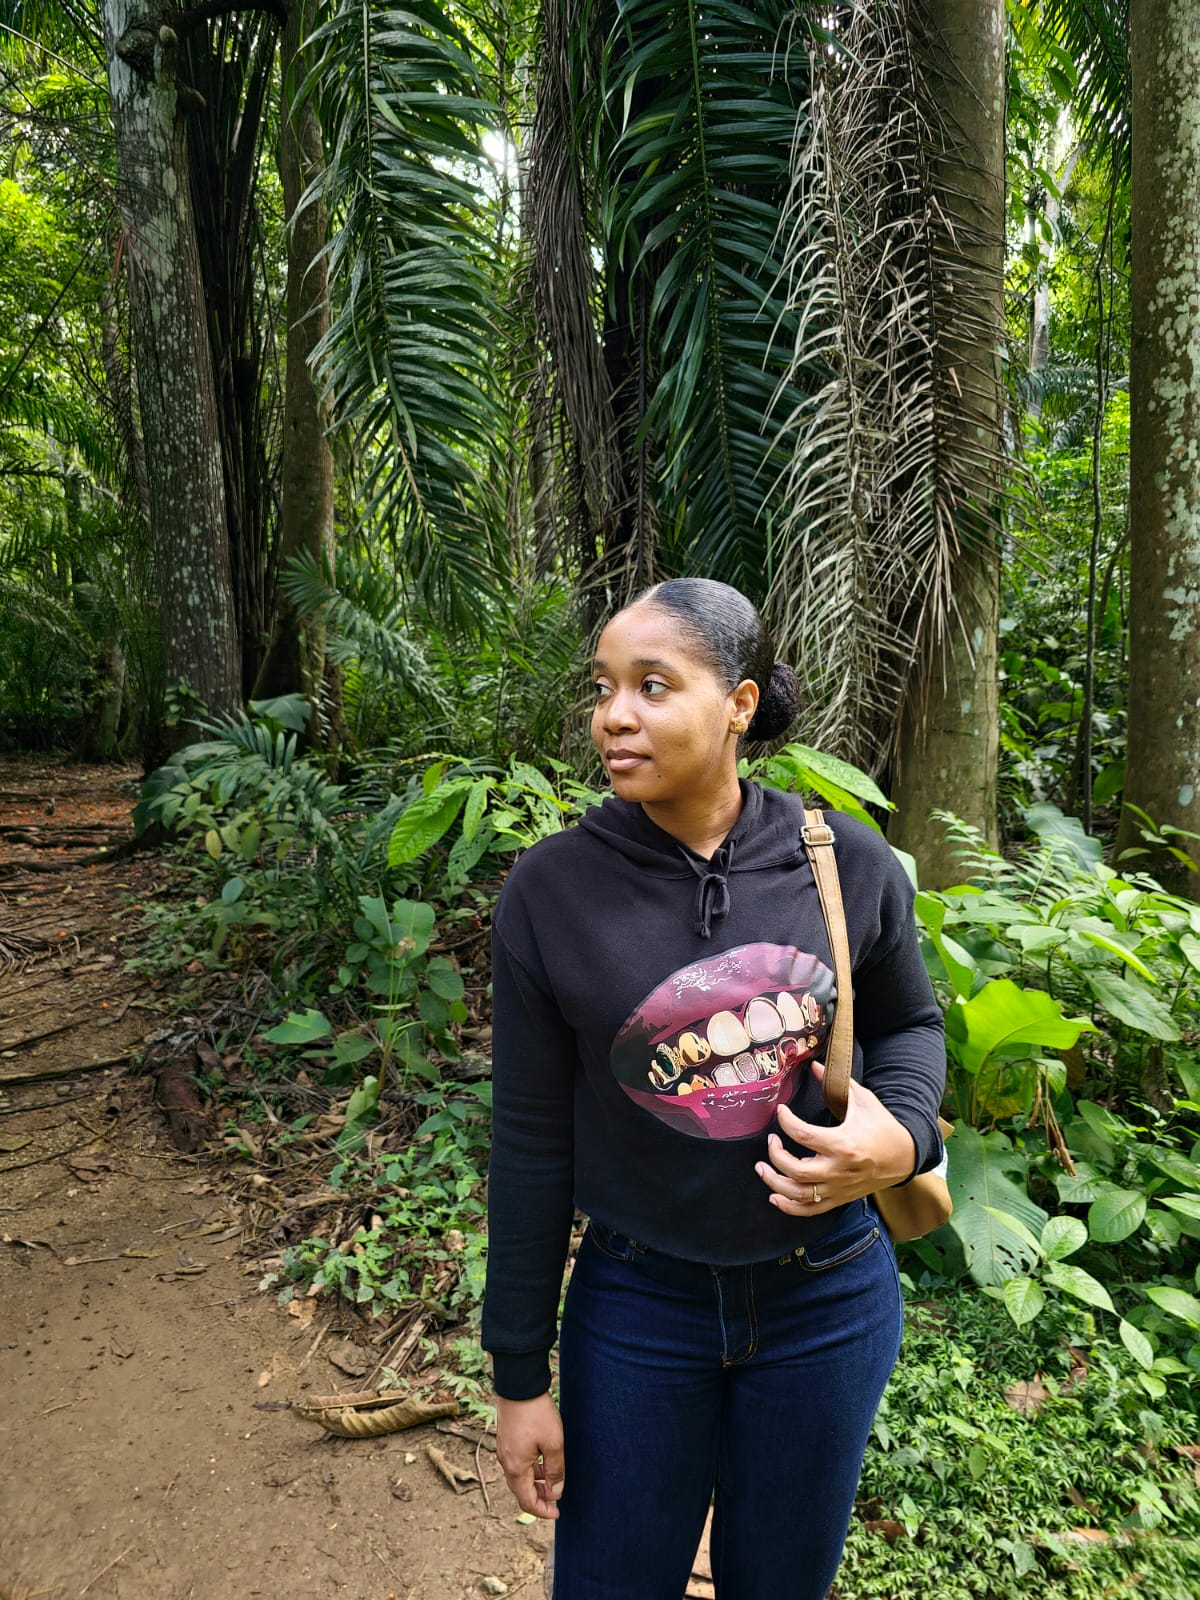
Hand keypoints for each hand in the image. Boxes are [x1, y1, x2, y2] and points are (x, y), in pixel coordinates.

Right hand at [495, 1392, 564, 1518]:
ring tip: (553, 1483)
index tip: (557, 1513)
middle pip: (521, 1491)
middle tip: (556, 1502)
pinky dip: (530, 1471)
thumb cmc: (537, 1413)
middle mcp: (506, 1462)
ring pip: (519, 1477)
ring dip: (535, 1484)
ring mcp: (504, 1450)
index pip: (527, 1501)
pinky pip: (517, 1464)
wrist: (519, 1385)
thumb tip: (555, 1492)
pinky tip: (543, 1464)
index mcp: (516, 1468)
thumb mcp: (554, 1443)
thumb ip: (555, 1471)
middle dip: (539, 1499)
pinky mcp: (506, 1439)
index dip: (542, 1511)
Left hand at [754, 1061, 915, 1216]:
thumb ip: (836, 1083)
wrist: (905, 1156)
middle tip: (771, 1140)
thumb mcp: (863, 1100)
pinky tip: (775, 1196)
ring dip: (774, 1183)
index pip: (803, 1134)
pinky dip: (789, 1207)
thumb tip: (813, 1064)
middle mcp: (839, 1169)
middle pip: (796, 1170)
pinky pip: (811, 1210)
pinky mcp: (840, 1198)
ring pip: (799, 1194)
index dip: (785, 1121)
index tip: (781, 1111)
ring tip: (761, 1169)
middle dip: (775, 1155)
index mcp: (843, 1143)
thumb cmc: (883, 1126)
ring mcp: (839, 1187)